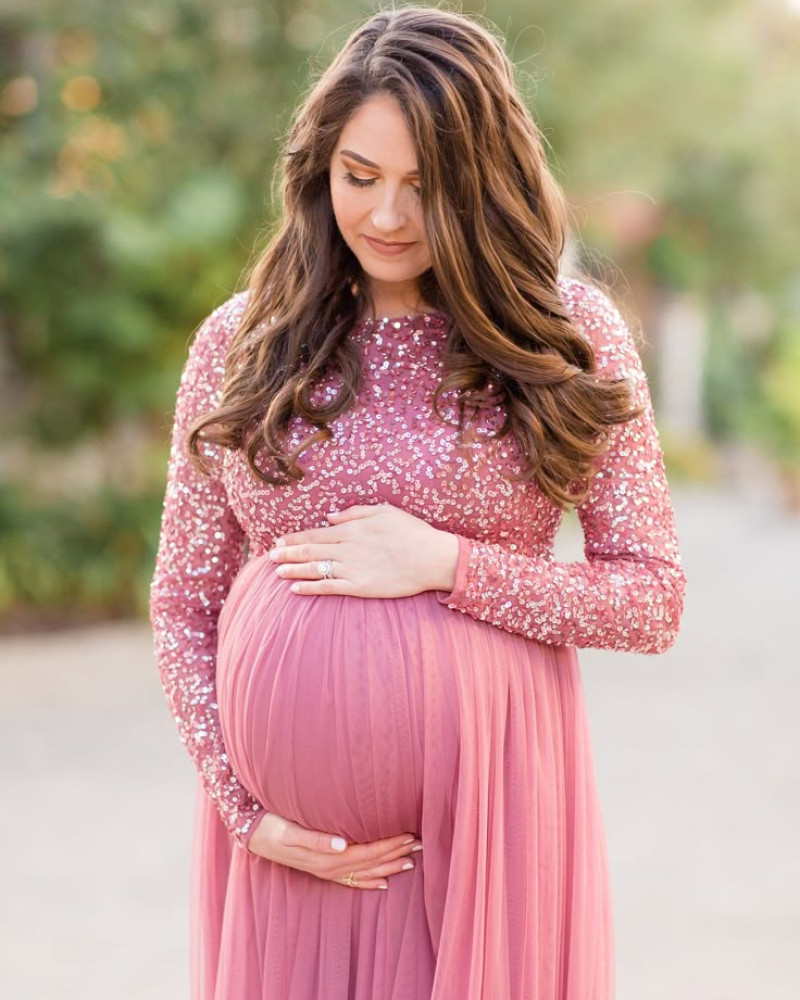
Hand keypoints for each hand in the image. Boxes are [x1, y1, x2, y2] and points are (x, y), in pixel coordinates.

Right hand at [246, 810, 421, 889]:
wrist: (251, 833)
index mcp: (327, 857)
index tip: (410, 836)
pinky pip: (350, 880)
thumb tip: (343, 844)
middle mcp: (329, 867)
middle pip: (370, 862)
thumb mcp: (291, 830)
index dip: (389, 845)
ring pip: (364, 871)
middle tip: (421, 845)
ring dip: (388, 866)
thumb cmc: (271, 825)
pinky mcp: (320, 870)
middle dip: (396, 854)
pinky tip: (383, 883)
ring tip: (410, 862)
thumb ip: (316, 839)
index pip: (367, 852)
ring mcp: (325, 871)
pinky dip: (369, 881)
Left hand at [268, 502, 458, 596]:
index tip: (279, 541)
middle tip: (269, 557)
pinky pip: (329, 587)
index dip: (295, 538)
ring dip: (293, 570)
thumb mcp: (384, 511)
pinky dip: (310, 588)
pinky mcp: (360, 586)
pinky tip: (295, 590)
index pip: (315, 533)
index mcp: (352, 528)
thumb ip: (354, 512)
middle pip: (310, 550)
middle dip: (287, 553)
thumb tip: (328, 516)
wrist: (433, 558)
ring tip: (276, 572)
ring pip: (315, 568)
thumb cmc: (412, 532)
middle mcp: (348, 547)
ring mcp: (353, 568)